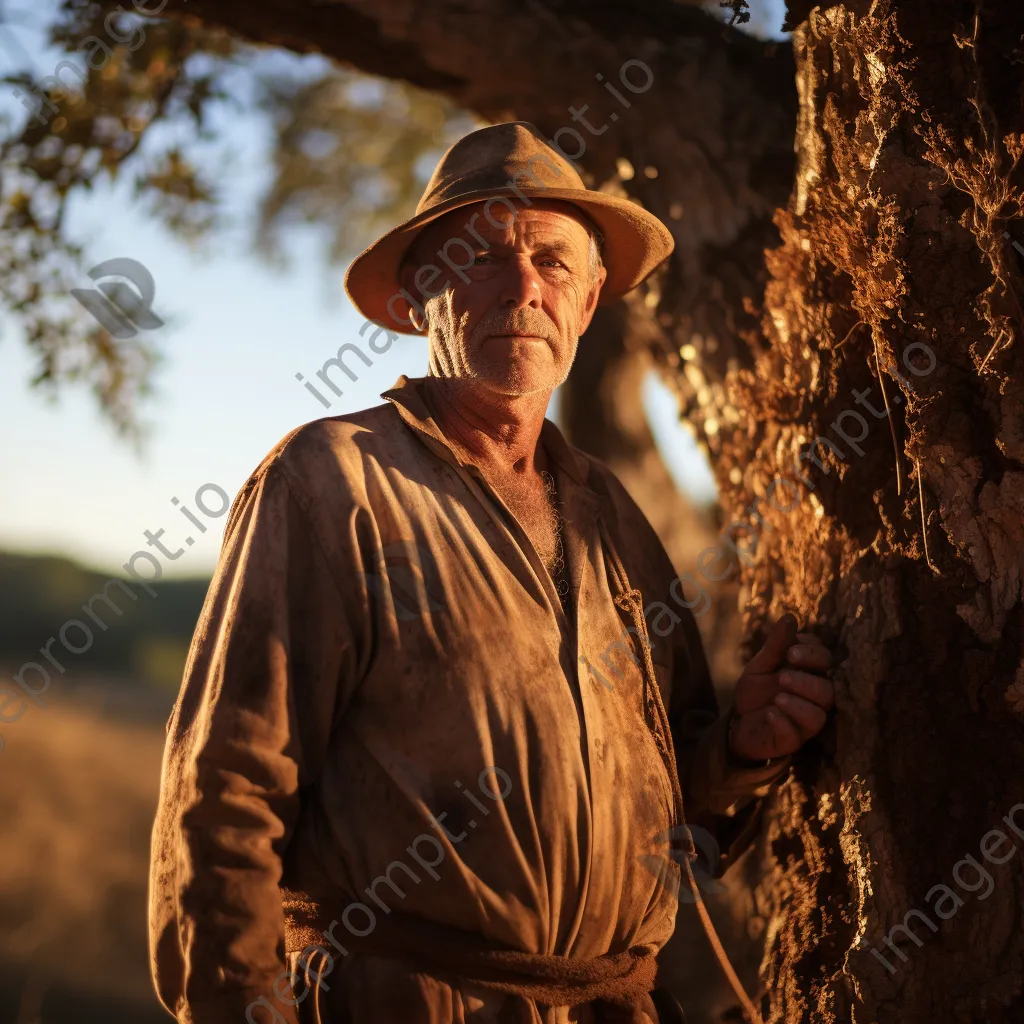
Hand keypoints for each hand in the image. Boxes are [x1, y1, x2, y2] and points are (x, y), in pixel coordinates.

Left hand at [729, 613, 833, 761]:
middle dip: (807, 680)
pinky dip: (784, 722)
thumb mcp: (761, 665)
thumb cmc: (755, 692)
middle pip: (828, 689)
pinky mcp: (793, 740)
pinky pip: (797, 734)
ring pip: (820, 713)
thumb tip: (790, 616)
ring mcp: (805, 720)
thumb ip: (776, 645)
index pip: (826, 660)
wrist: (737, 722)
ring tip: (778, 696)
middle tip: (783, 676)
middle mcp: (814, 697)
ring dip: (799, 701)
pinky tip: (770, 713)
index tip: (791, 650)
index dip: (813, 653)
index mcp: (810, 674)